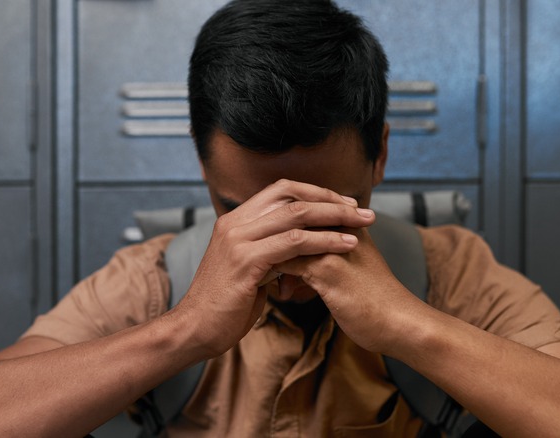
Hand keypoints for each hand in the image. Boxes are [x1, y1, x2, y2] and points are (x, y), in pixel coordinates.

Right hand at [173, 179, 375, 356]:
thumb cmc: (226, 304)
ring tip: (363, 223)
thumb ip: (267, 249)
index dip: (316, 193)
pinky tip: (346, 245)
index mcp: (235, 220)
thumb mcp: (248, 267)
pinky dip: (324, 241)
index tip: (344, 203)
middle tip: (362, 210)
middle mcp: (235, 223)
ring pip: (296, 216)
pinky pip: (294, 243)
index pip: (281, 190)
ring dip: (335, 218)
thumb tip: (296, 243)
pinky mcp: (246, 261)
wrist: (196, 329)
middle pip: (291, 196)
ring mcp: (238, 240)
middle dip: (332, 201)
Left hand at [274, 225, 426, 355]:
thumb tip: (303, 254)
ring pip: (284, 240)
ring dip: (272, 260)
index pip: (301, 209)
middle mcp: (339, 226)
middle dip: (273, 243)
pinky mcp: (327, 269)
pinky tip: (282, 292)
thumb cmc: (375, 297)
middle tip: (267, 265)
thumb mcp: (354, 263)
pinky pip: (286, 263)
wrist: (400, 322)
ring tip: (274, 281)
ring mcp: (333, 246)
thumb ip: (333, 250)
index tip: (277, 252)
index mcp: (347, 221)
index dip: (283, 230)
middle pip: (289, 221)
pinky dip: (275, 276)